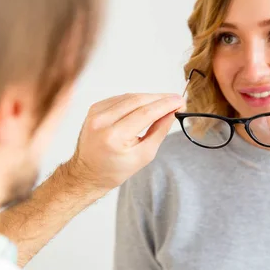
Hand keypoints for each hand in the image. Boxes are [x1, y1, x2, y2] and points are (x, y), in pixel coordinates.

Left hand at [66, 93, 184, 195]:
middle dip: (160, 98)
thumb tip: (172, 112)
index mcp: (114, 137)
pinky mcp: (94, 108)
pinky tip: (146, 104)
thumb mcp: (144, 155)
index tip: (180, 100)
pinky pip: (120, 98)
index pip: (145, 113)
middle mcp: (102, 121)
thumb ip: (159, 131)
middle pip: (138, 100)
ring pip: (129, 97)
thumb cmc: (116, 169)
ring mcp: (96, 113)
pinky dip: (135, 99)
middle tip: (176, 100)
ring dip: (149, 98)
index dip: (165, 104)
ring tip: (164, 103)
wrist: (88, 172)